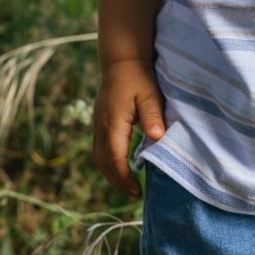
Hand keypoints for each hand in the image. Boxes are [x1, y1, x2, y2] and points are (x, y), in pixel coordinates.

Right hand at [92, 59, 165, 197]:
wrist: (122, 59)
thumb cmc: (140, 76)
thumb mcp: (150, 94)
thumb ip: (152, 116)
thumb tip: (157, 137)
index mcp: (113, 122)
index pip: (114, 158)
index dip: (124, 178)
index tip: (138, 190)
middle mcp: (101, 126)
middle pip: (103, 162)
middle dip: (117, 181)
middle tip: (136, 194)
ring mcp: (98, 124)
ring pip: (98, 157)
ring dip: (111, 174)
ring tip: (129, 186)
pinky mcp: (100, 122)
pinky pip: (99, 149)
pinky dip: (108, 163)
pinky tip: (122, 167)